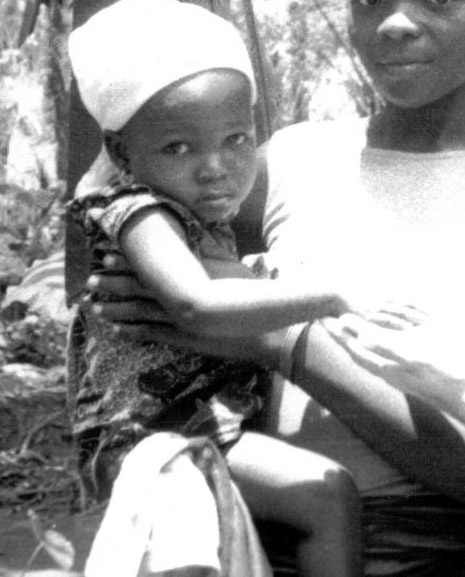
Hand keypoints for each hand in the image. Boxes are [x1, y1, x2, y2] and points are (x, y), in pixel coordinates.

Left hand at [84, 253, 270, 364]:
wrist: (261, 327)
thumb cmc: (251, 293)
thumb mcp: (232, 267)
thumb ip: (212, 255)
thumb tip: (198, 239)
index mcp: (188, 275)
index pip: (150, 266)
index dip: (126, 262)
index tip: (105, 257)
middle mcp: (178, 296)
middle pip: (138, 288)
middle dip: (112, 284)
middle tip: (91, 281)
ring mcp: (178, 318)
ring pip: (139, 312)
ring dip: (116, 309)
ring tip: (96, 307)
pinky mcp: (182, 337)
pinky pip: (152, 333)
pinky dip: (133, 331)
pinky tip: (118, 330)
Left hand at [326, 308, 464, 415]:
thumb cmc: (449, 376)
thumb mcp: (417, 357)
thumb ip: (387, 346)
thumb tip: (358, 337)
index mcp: (389, 368)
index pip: (355, 350)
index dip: (339, 335)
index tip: (323, 320)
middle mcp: (394, 372)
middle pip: (361, 352)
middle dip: (344, 337)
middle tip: (328, 320)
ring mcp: (406, 374)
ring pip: (375, 355)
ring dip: (361, 339)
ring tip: (351, 328)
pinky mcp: (419, 373)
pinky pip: (393, 356)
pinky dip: (383, 344)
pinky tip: (387, 343)